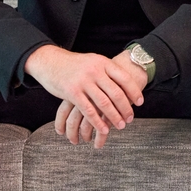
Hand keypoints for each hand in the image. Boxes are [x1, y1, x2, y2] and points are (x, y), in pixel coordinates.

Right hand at [26, 46, 144, 142]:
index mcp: (103, 62)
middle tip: (131, 118)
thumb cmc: (75, 64)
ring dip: (114, 117)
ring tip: (121, 126)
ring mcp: (83, 82)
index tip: (140, 103)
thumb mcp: (94, 61)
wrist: (51, 61)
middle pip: (116, 93)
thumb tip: (126, 82)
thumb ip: (107, 71)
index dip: (134, 91)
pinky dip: (98, 122)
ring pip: (104, 103)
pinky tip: (104, 130)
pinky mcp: (72, 92)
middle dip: (126, 108)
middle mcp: (95, 71)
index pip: (124, 78)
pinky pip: (88, 110)